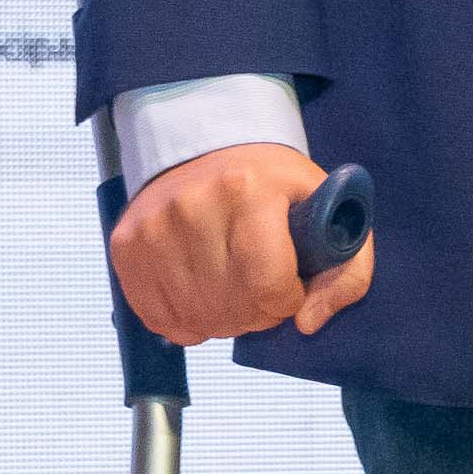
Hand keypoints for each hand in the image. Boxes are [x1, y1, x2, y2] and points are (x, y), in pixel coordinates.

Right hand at [108, 140, 373, 346]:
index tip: (290, 288)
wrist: (210, 149)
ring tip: (234, 290)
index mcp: (248, 189)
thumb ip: (346, 273)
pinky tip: (203, 294)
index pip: (269, 284)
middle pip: (231, 307)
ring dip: (222, 321)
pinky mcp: (125, 244)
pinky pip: (157, 317)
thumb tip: (307, 324)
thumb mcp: (330, 212)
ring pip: (194, 318)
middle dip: (257, 314)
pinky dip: (186, 321)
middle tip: (262, 290)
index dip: (287, 302)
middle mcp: (193, 204)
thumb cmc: (274, 186)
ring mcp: (153, 226)